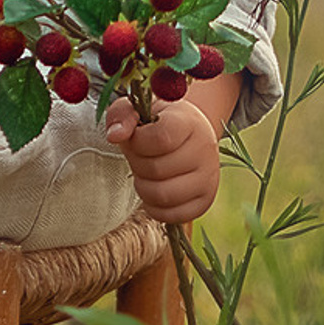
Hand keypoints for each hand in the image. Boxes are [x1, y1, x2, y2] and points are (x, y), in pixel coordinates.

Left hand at [103, 92, 220, 224]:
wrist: (189, 135)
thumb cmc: (159, 121)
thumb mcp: (139, 108)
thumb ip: (122, 115)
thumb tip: (115, 136)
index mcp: (189, 122)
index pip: (161, 138)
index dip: (138, 141)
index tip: (136, 136)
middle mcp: (204, 150)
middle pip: (156, 169)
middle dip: (137, 164)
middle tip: (139, 156)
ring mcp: (208, 178)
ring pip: (162, 195)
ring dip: (143, 187)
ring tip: (144, 173)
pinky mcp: (205, 201)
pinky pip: (171, 215)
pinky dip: (154, 206)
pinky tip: (153, 188)